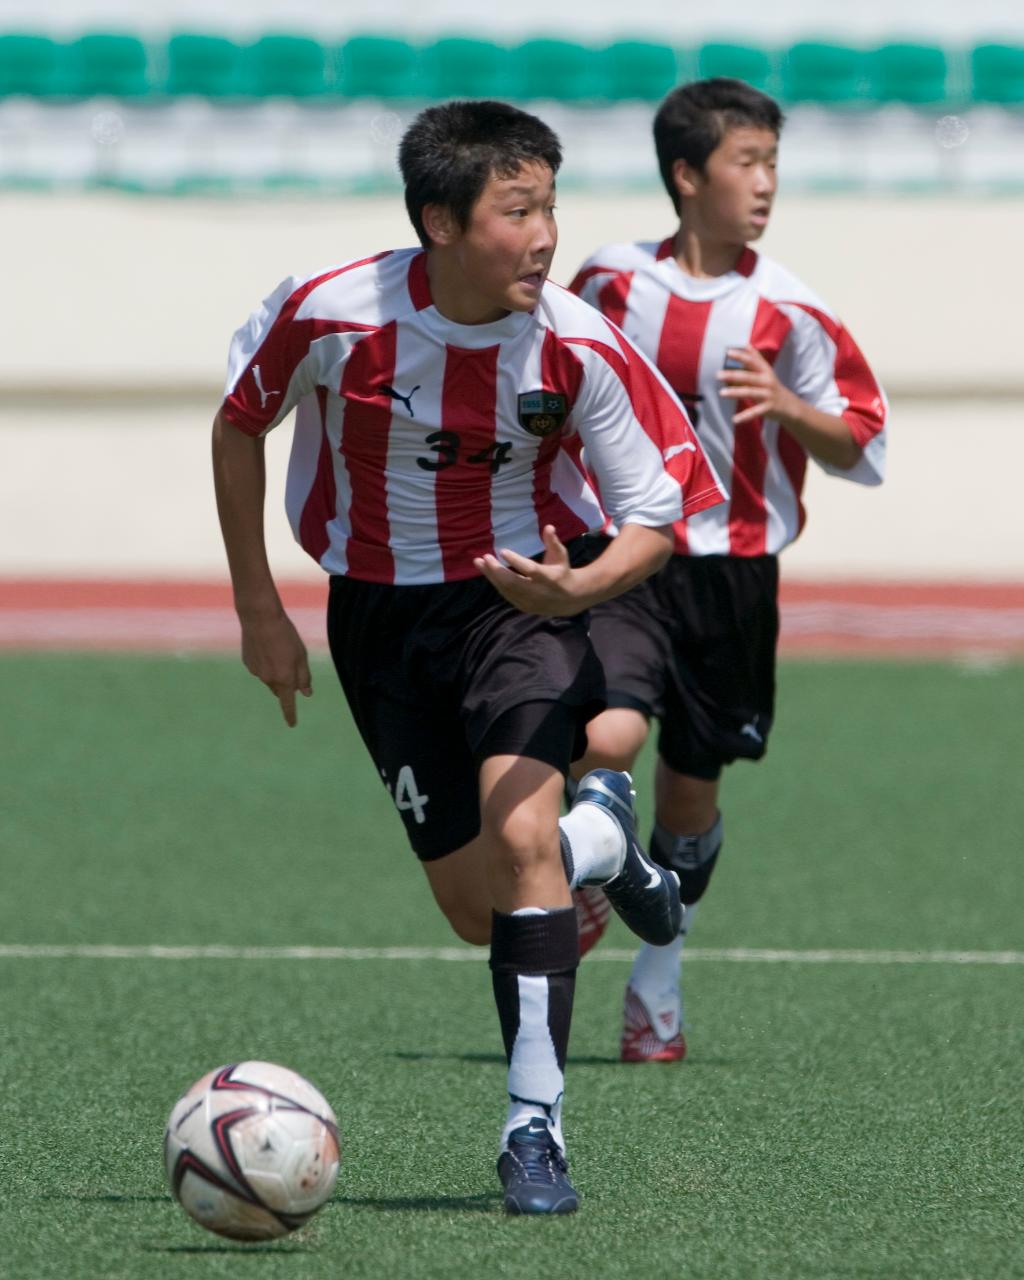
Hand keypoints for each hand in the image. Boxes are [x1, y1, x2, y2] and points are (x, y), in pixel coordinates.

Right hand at [239, 610, 311, 726]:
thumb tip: (306, 694)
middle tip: (290, 663)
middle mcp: (268, 679)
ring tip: (278, 647)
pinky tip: (266, 645)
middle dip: (286, 683)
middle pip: (279, 689)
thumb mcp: (301, 655)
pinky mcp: (247, 662)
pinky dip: (265, 661)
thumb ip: (304, 677)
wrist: (260, 618)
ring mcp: (255, 671)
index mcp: (284, 679)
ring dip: (275, 669)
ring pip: (269, 677)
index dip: (290, 714)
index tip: (292, 724)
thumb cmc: (285, 635)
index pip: (288, 703)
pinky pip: (259, 667)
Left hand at [474, 525, 583, 616]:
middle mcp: (538, 591)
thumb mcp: (561, 556)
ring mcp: (530, 601)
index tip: (502, 551)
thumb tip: (548, 526)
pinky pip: (506, 594)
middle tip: (485, 557)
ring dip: (491, 576)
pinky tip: (487, 572)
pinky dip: (496, 582)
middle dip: (497, 570)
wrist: (569, 600)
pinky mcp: (523, 606)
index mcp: (549, 578)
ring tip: (478, 563)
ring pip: (506, 589)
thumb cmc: (562, 572)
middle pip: (513, 582)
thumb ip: (553, 542)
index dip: (516, 561)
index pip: (530, 570)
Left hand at [718, 345, 799, 425]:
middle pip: (748, 376)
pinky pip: (755, 412)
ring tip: (721, 393)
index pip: (752, 361)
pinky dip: (745, 416)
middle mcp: (767, 381)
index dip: (741, 356)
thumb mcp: (766, 372)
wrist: (790, 405)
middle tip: (718, 375)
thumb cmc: (772, 386)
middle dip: (733, 375)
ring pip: (750, 392)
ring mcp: (768, 395)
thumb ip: (756, 359)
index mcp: (765, 371)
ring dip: (735, 393)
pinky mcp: (768, 408)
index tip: (728, 352)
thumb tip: (746, 344)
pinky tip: (734, 419)